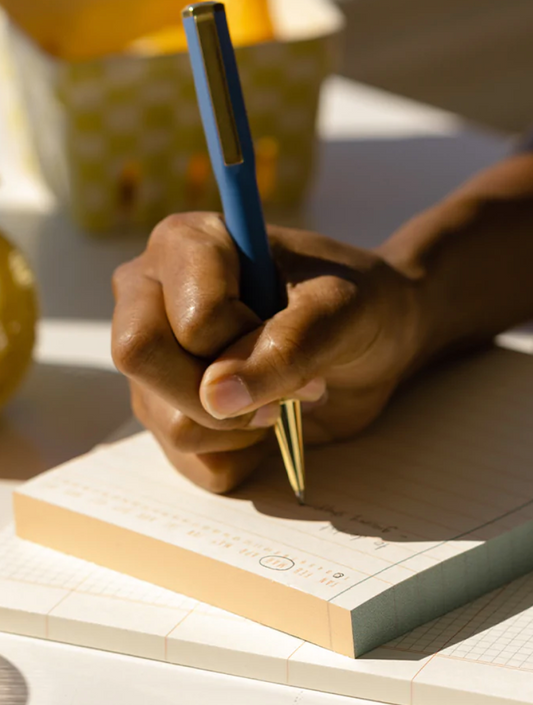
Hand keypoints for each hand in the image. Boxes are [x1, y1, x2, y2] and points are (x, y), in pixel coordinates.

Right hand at [112, 213, 422, 492]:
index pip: (190, 318)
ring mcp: (156, 358)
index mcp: (187, 244)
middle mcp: (152, 294)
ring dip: (242, 427)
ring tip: (283, 398)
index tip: (298, 333)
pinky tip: (265, 424)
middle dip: (224, 392)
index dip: (249, 343)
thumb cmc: (358, 303)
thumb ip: (285, 346)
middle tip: (284, 386)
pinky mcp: (168, 408)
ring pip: (166, 419)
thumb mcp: (340, 311)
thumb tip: (213, 397)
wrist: (375, 342)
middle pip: (140, 356)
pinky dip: (238, 456)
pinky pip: (185, 460)